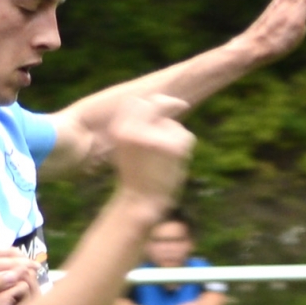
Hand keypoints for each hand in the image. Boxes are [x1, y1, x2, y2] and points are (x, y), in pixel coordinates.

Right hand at [108, 94, 194, 208]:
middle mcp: (134, 130)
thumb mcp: (125, 147)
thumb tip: (157, 103)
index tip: (162, 103)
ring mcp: (155, 137)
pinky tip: (174, 163)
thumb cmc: (134, 176)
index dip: (150, 101)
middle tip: (182, 105)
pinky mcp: (173, 147)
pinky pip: (185, 136)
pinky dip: (184, 147)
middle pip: (156, 104)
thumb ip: (135, 126)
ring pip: (173, 124)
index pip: (135, 102)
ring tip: (164, 159)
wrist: (140, 203)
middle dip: (170, 104)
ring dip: (174, 135)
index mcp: (119, 130)